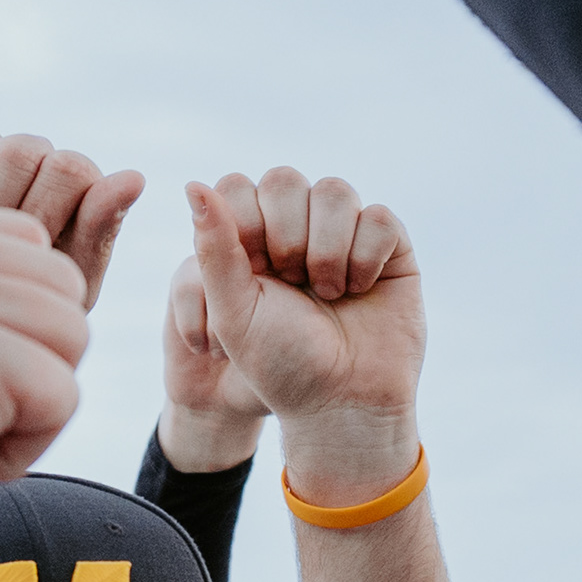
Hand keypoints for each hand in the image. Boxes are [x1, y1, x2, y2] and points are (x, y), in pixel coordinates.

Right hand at [0, 127, 147, 312]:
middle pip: (18, 150)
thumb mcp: (66, 291)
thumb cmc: (22, 328)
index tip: (24, 266)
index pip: (68, 169)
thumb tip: (135, 176)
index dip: (46, 217)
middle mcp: (24, 157)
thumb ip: (97, 231)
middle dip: (2, 210)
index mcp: (71, 183)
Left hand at [178, 171, 420, 503]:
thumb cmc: (281, 364)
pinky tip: (360, 290)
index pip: (237, 186)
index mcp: (250, 241)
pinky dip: (365, 258)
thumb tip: (192, 184)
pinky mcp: (389, 245)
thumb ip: (213, 246)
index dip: (244, 224)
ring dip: (327, 250)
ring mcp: (344, 233)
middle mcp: (296, 228)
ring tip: (328, 294)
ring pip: (335, 191)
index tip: (255, 274)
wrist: (342, 402)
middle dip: (286, 237)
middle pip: (284, 180)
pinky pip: (379, 218)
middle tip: (293, 286)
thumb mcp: (234, 309)